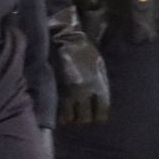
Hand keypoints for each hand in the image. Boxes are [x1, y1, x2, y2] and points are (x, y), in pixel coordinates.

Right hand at [49, 7, 109, 125]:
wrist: (64, 40)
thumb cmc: (84, 51)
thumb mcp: (99, 66)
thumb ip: (101, 84)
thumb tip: (101, 99)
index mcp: (98, 85)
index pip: (102, 112)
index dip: (98, 115)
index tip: (94, 114)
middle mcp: (85, 92)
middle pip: (86, 118)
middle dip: (84, 118)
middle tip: (80, 114)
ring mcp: (70, 93)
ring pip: (72, 118)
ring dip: (71, 118)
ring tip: (69, 114)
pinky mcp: (57, 91)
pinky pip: (59, 112)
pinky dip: (60, 115)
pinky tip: (60, 112)